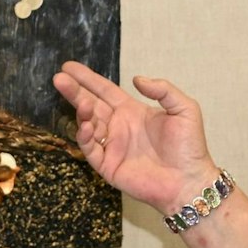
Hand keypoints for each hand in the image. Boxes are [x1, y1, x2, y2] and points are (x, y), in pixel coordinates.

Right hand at [52, 62, 218, 212]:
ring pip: (87, 124)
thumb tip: (136, 79)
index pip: (104, 91)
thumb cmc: (190, 147)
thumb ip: (163, 90)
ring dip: (81, 111)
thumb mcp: (184, 109)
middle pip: (90, 104)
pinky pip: (90, 148)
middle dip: (74, 91)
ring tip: (81, 101)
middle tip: (58, 78)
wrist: (189, 181)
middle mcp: (118, 126)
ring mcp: (111, 146)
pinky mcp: (107, 165)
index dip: (87, 79)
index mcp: (132, 111)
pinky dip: (83, 136)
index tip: (69, 66)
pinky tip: (85, 125)